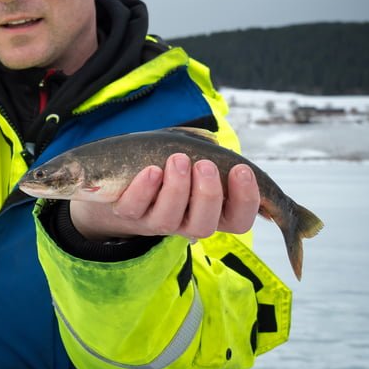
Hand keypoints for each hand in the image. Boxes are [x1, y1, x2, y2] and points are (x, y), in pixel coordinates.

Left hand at [67, 154, 259, 241]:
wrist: (122, 176)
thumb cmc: (167, 163)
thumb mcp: (192, 155)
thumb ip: (206, 150)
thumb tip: (217, 144)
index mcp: (212, 212)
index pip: (239, 220)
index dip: (246, 200)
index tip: (241, 169)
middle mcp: (186, 222)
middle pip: (205, 224)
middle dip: (208, 194)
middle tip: (205, 165)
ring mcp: (156, 221)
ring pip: (170, 218)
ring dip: (176, 188)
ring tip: (178, 160)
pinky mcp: (128, 214)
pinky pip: (135, 208)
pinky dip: (144, 189)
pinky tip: (151, 170)